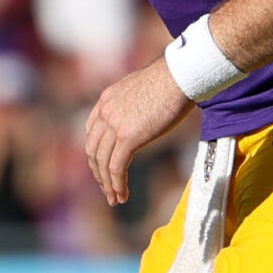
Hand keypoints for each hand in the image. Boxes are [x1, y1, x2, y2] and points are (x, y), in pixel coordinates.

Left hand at [83, 60, 191, 205]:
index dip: (96, 153)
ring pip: (102, 163)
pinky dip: (117, 184)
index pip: (92, 132)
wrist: (180, 74)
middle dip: (98, 172)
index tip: (103, 167)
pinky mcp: (127, 137)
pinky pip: (116, 167)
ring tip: (114, 198)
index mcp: (106, 100)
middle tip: (106, 188)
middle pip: (93, 150)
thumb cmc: (172, 79)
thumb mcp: (144, 90)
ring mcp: (113, 124)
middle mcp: (104, 112)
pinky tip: (122, 196)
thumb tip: (145, 115)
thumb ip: (135, 104)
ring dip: (107, 184)